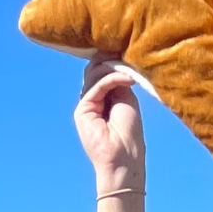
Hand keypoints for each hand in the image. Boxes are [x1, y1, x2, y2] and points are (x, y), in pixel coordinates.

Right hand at [74, 58, 146, 192]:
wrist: (123, 158)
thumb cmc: (130, 134)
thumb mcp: (127, 99)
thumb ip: (118, 82)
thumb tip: (115, 62)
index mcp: (103, 98)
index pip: (102, 72)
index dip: (112, 61)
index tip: (128, 52)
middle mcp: (92, 100)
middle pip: (94, 70)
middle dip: (109, 60)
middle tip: (125, 53)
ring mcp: (85, 105)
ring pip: (94, 75)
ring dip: (113, 68)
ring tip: (129, 70)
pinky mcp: (82, 110)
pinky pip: (96, 86)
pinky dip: (112, 78)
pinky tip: (127, 78)